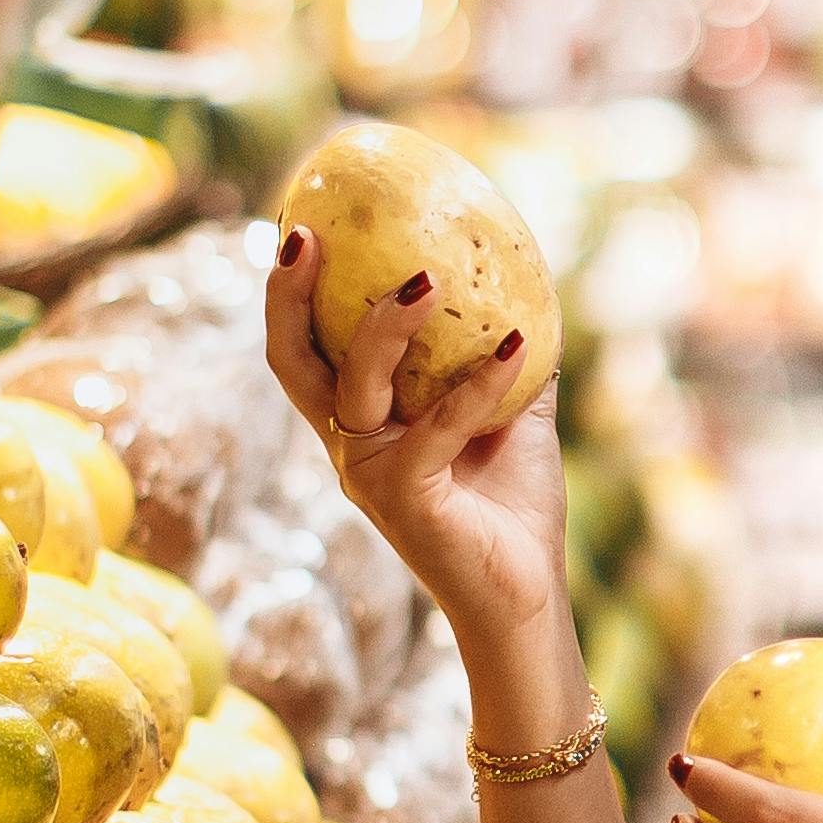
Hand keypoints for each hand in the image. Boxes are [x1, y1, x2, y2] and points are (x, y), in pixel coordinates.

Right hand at [264, 223, 568, 656]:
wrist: (526, 598)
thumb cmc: (512, 509)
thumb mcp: (511, 415)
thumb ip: (509, 359)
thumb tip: (535, 286)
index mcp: (361, 424)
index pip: (306, 350)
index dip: (292, 292)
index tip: (303, 224)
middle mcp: (350, 446)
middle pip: (292, 362)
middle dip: (287, 296)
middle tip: (305, 235)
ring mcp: (370, 473)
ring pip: (355, 384)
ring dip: (386, 326)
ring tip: (428, 280)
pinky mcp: (405, 499)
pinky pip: (437, 426)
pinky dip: (478, 382)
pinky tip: (520, 342)